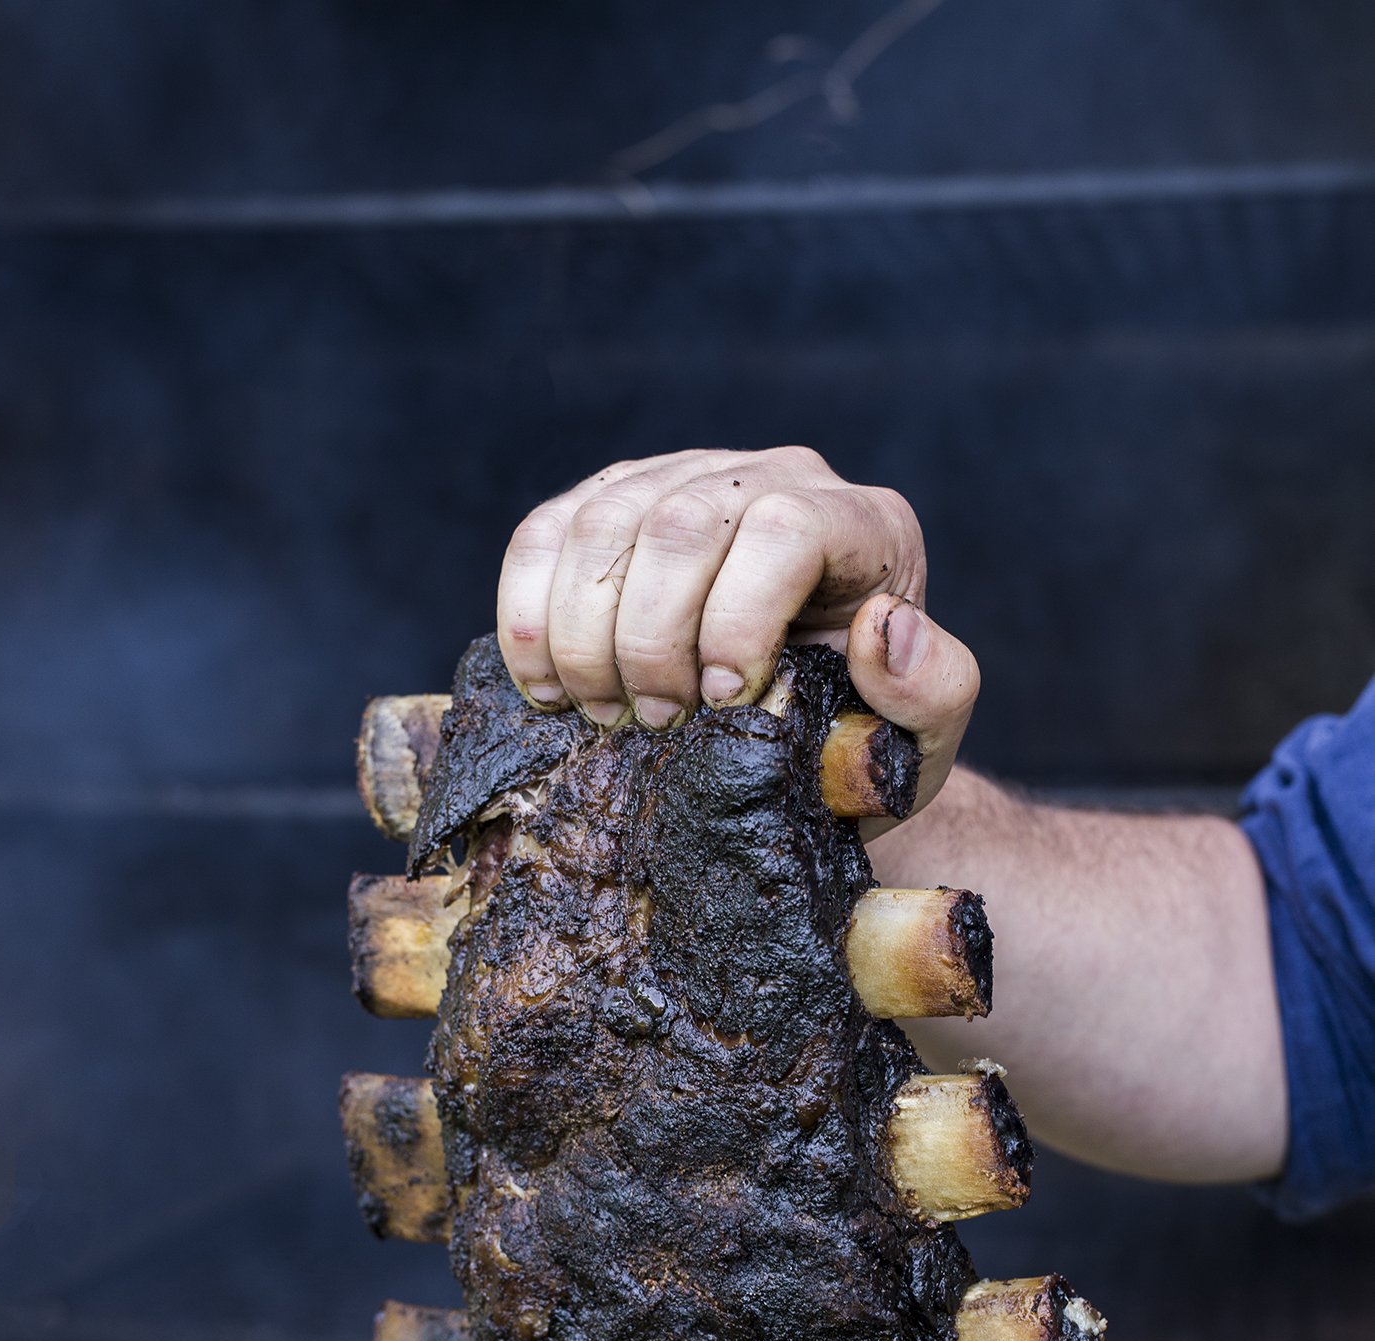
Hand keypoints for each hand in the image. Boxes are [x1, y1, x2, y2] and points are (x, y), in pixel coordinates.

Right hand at [497, 446, 978, 819]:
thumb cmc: (863, 741)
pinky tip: (546, 685)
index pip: (784, 529)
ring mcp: (687, 478)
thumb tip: (883, 627)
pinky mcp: (614, 504)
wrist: (804, 743)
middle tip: (652, 725)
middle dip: (647, 640)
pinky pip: (544, 533)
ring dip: (581, 635)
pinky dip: (527, 612)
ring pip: (602, 522)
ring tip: (603, 717)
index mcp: (864, 526)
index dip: (737, 617)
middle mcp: (777, 478)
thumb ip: (933, 690)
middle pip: (679, 522)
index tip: (721, 702)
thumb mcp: (920, 740)